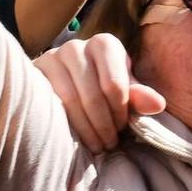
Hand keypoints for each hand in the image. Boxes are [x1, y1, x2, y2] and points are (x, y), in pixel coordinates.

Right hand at [33, 34, 164, 152]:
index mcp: (104, 44)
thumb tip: (157, 105)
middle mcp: (76, 46)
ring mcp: (51, 58)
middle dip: (105, 125)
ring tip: (97, 145)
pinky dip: (66, 124)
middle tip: (110, 144)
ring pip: (70, 101)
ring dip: (87, 129)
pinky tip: (75, 138)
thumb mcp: (125, 89)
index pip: (114, 85)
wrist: (65, 81)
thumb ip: (140, 96)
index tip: (123, 128)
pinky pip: (50, 103)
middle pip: (93, 95)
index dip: (120, 112)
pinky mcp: (34, 73)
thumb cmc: (103, 86)